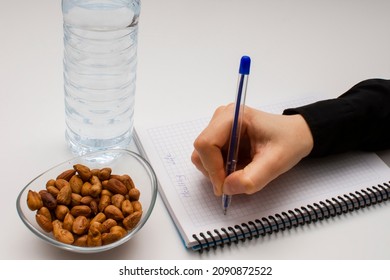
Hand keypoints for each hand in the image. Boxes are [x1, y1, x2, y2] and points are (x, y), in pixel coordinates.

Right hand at [191, 104, 313, 195]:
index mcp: (233, 116)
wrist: (296, 135)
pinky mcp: (220, 136)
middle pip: (201, 151)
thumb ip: (251, 178)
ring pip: (203, 156)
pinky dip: (221, 169)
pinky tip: (239, 167)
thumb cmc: (289, 142)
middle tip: (236, 180)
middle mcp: (221, 118)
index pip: (206, 143)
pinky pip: (210, 158)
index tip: (226, 186)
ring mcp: (219, 127)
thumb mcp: (276, 163)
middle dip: (214, 171)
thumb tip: (225, 188)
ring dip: (218, 171)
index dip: (212, 168)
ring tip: (241, 171)